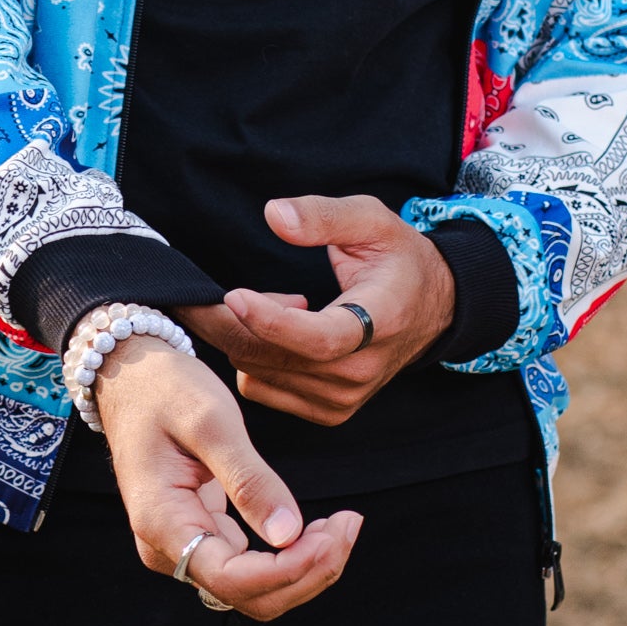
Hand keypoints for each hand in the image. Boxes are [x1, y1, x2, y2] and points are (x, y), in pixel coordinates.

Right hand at [92, 329, 360, 622]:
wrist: (131, 378)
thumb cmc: (165, 390)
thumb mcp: (212, 422)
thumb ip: (249, 480)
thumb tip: (288, 534)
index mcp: (163, 522)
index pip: (232, 579)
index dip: (289, 569)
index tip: (332, 535)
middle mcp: (168, 549)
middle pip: (249, 597)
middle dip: (307, 572)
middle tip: (348, 525)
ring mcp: (182, 547)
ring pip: (254, 590)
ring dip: (304, 569)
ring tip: (342, 524)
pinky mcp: (200, 537)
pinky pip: (250, 568)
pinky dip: (290, 558)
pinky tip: (319, 528)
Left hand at [191, 195, 455, 424]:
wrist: (431, 309)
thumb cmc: (397, 259)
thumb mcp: (372, 220)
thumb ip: (324, 216)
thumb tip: (274, 214)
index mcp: (381, 322)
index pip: (321, 338)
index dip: (272, 321)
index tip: (234, 295)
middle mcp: (361, 370)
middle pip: (275, 358)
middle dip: (226, 324)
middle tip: (195, 293)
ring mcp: (344, 397)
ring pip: (260, 373)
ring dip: (243, 335)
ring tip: (269, 300)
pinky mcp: (328, 411)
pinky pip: (262, 388)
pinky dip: (253, 357)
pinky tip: (277, 329)